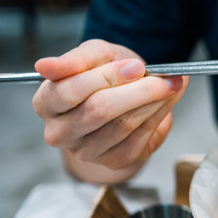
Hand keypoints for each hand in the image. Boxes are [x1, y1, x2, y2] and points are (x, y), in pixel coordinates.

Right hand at [32, 39, 187, 183]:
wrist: (121, 101)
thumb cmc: (102, 76)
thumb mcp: (92, 57)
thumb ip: (75, 59)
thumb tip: (44, 66)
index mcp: (46, 103)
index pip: (71, 90)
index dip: (107, 77)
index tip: (136, 66)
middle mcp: (60, 132)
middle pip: (100, 110)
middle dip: (138, 90)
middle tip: (164, 76)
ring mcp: (86, 151)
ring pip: (124, 125)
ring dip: (154, 102)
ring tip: (172, 84)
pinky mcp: (113, 161)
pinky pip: (140, 137)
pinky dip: (159, 115)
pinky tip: (168, 100)